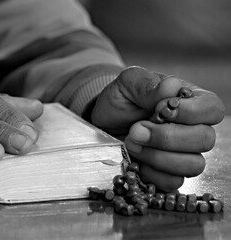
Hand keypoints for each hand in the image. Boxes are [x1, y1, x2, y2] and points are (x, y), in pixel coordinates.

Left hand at [90, 67, 224, 190]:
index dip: (189, 113)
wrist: (103, 122)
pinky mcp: (168, 174)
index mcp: (191, 102)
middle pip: (204, 140)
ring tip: (131, 143)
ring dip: (157, 156)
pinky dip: (150, 173)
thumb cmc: (122, 100)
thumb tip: (171, 86)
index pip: (212, 109)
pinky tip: (134, 159)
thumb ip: (149, 84)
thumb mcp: (129, 84)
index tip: (158, 110)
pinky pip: (172, 182)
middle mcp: (193, 129)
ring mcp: (183, 154)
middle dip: (166, 137)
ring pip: (192, 165)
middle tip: (135, 129)